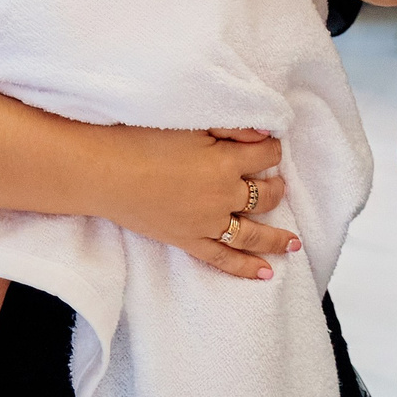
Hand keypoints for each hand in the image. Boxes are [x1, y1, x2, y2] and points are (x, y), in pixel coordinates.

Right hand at [100, 126, 301, 278]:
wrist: (103, 170)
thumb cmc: (141, 139)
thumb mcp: (192, 122)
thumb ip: (233, 127)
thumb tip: (266, 134)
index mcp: (226, 162)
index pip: (266, 156)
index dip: (272, 151)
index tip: (271, 148)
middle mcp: (223, 196)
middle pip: (265, 196)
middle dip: (277, 190)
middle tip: (280, 186)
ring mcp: (206, 223)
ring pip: (252, 234)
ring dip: (276, 238)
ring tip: (293, 244)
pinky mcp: (187, 240)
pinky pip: (223, 259)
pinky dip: (245, 268)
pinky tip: (265, 274)